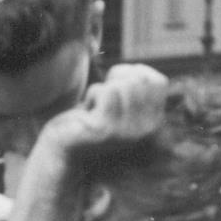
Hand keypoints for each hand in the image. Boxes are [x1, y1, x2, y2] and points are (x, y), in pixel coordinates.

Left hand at [37, 64, 168, 154]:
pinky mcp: (106, 129)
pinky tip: (86, 114)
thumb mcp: (119, 105)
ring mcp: (127, 131)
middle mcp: (146, 130)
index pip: (158, 81)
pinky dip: (91, 96)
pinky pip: (104, 91)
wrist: (63, 152)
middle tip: (102, 98)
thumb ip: (135, 89)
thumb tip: (140, 69)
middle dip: (117, 79)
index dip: (135, 73)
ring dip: (101, 90)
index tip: (116, 86)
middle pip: (140, 79)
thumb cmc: (89, 122)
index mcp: (153, 123)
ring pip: (121, 85)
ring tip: (94, 109)